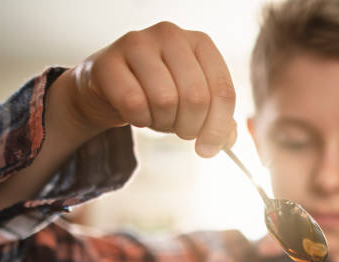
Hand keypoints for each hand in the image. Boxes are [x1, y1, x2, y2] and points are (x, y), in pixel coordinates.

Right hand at [67, 21, 236, 156]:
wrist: (109, 87)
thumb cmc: (157, 94)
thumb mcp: (192, 104)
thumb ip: (216, 120)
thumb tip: (229, 141)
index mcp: (200, 43)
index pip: (223, 91)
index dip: (218, 128)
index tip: (207, 149)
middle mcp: (171, 35)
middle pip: (196, 98)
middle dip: (189, 127)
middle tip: (179, 132)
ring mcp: (138, 43)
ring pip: (165, 100)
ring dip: (162, 123)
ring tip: (156, 117)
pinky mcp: (109, 62)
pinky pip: (134, 103)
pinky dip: (138, 120)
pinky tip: (136, 114)